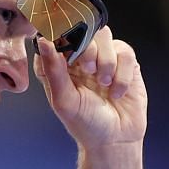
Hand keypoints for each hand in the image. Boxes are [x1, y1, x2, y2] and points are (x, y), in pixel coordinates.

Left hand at [35, 28, 146, 149]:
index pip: (55, 36)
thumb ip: (53, 70)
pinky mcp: (125, 63)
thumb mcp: (64, 100)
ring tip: (104, 83)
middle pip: (82, 28)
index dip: (60, 33)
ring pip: (105, 35)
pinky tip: (117, 92)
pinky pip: (125, 52)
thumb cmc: (85, 123)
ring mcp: (103, 58)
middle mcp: (79, 58)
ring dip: (106, 59)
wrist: (115, 139)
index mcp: (58, 65)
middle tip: (89, 70)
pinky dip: (122, 73)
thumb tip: (43, 41)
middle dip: (88, 48)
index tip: (65, 45)